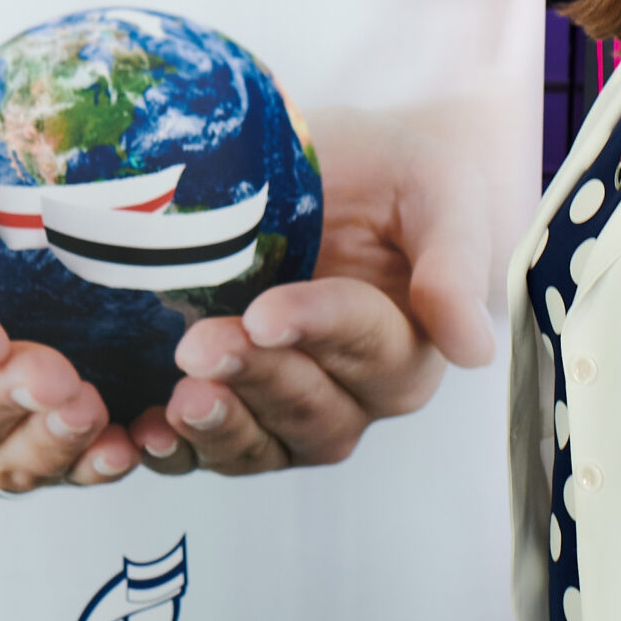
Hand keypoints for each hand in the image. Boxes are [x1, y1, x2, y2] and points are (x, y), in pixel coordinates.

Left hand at [136, 99, 503, 475]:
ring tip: (178, 398)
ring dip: (221, 428)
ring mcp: (289, 408)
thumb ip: (453, 260)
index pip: (372, 348)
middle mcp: (355, 391)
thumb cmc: (384, 170)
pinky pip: (210, 453)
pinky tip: (145, 437)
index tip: (266, 312)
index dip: (318, 331)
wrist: (315, 167)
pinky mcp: (231, 410)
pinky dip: (178, 453)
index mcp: (411, 340)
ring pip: (266, 446)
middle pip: (317, 411)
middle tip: (200, 343)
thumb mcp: (431, 183)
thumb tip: (474, 350)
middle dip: (258, 378)